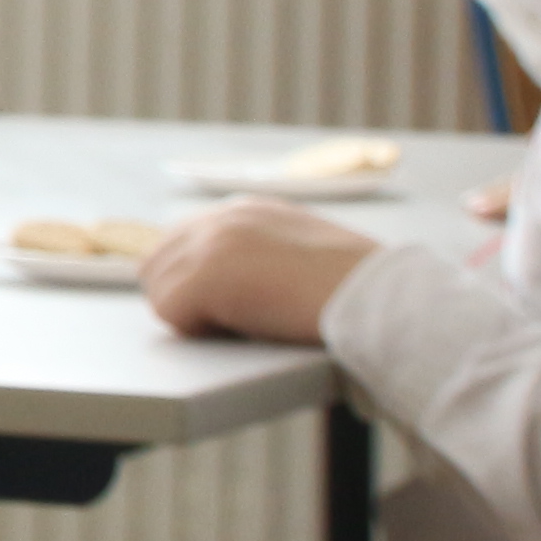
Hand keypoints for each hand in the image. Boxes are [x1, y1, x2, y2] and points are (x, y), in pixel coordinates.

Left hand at [141, 196, 377, 346]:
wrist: (382, 298)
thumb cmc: (358, 289)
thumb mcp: (303, 252)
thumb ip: (262, 252)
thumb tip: (229, 279)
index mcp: (246, 209)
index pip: (181, 243)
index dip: (195, 282)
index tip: (228, 305)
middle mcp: (222, 217)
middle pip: (158, 263)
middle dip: (184, 298)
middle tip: (231, 323)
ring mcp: (210, 244)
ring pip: (159, 288)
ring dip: (192, 315)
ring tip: (243, 326)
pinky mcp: (205, 276)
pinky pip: (170, 312)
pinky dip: (198, 330)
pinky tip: (242, 331)